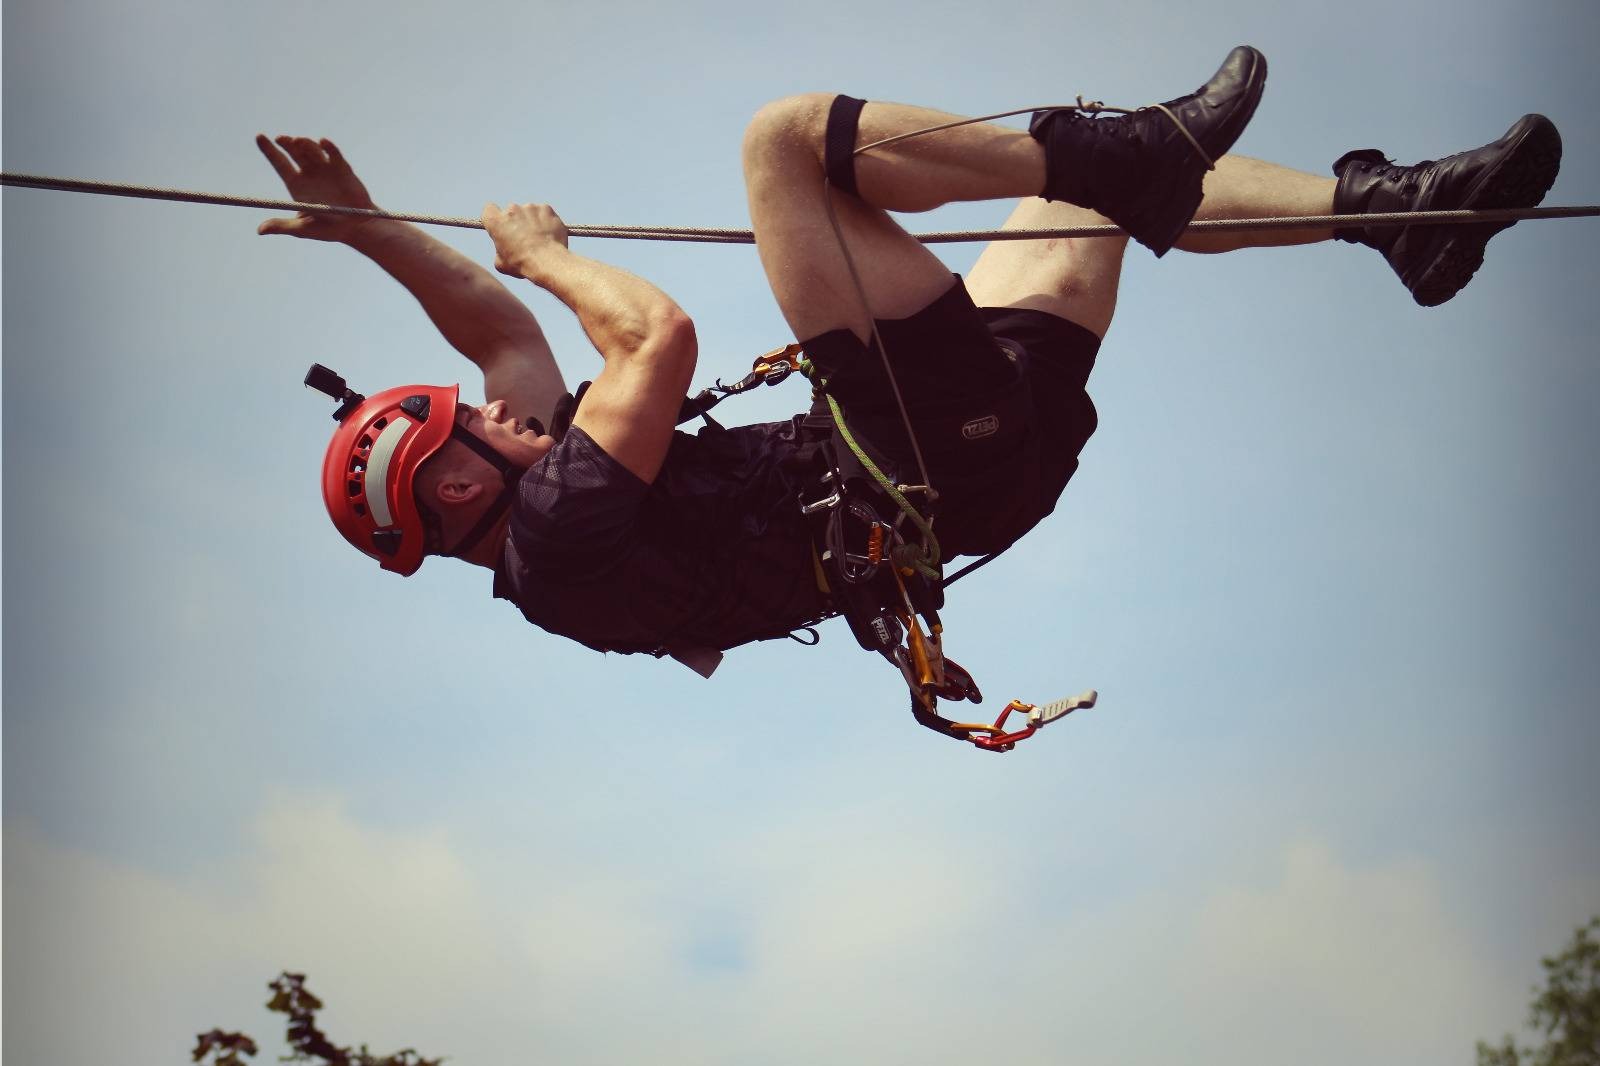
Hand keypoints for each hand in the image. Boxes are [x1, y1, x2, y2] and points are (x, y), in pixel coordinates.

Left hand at [255, 134, 379, 240]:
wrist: (357, 229)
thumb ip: (282, 226)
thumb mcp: (302, 229)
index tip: (259, 136)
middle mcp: (309, 173)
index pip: (280, 163)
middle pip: (295, 152)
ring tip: (298, 141)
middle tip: (281, 139)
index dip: (269, 150)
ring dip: (305, 144)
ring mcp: (326, 169)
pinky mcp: (343, 169)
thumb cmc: (328, 229)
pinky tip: (323, 141)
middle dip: (287, 143)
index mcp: (296, 185)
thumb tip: (259, 230)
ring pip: (312, 150)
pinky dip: (329, 147)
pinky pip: (334, 154)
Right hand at [481, 202, 569, 278]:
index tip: (500, 226)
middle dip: (515, 221)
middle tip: (523, 237)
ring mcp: (530, 207)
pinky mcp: (546, 209)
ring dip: (531, 221)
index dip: (494, 217)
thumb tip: (504, 249)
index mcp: (496, 221)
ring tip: (539, 238)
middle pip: (511, 211)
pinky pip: (544, 213)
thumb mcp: (501, 263)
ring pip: (529, 212)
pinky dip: (546, 220)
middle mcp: (511, 209)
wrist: (547, 261)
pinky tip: (548, 234)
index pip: (489, 210)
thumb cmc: (522, 264)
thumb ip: (499, 249)